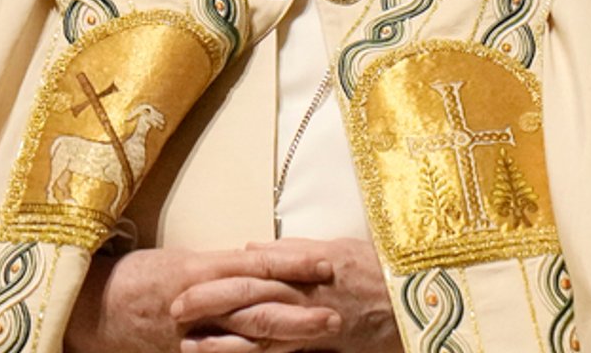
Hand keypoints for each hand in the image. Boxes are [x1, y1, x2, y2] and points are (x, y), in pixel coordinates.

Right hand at [64, 245, 339, 352]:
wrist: (92, 306)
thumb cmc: (141, 276)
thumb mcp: (185, 261)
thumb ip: (226, 266)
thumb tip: (268, 262)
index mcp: (202, 268)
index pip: (258, 264)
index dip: (294, 265)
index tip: (327, 265)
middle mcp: (199, 300)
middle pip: (258, 306)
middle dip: (298, 312)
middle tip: (335, 314)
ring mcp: (190, 331)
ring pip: (244, 337)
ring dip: (283, 340)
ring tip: (318, 339)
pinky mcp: (182, 352)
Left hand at [172, 238, 398, 352]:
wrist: (417, 300)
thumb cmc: (378, 271)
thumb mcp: (338, 248)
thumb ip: (291, 250)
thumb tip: (250, 248)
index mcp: (306, 271)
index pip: (253, 275)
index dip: (216, 281)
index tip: (183, 284)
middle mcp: (306, 300)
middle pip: (250, 304)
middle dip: (210, 307)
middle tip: (173, 310)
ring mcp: (313, 329)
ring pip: (261, 339)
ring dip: (223, 343)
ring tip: (188, 346)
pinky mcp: (321, 350)